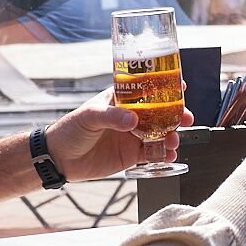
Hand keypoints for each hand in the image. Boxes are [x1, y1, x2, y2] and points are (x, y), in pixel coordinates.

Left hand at [43, 90, 195, 180]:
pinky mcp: (131, 155)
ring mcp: (132, 136)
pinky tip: (168, 155)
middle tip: (186, 119)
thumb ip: (112, 117)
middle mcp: (130, 116)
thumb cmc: (70, 129)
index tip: (181, 86)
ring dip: (172, 136)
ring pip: (160, 134)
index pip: (147, 89)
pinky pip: (153, 154)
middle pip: (161, 113)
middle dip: (177, 115)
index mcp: (121, 100)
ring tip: (174, 141)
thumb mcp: (89, 117)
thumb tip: (134, 121)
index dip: (165, 87)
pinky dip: (164, 155)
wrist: (60, 158)